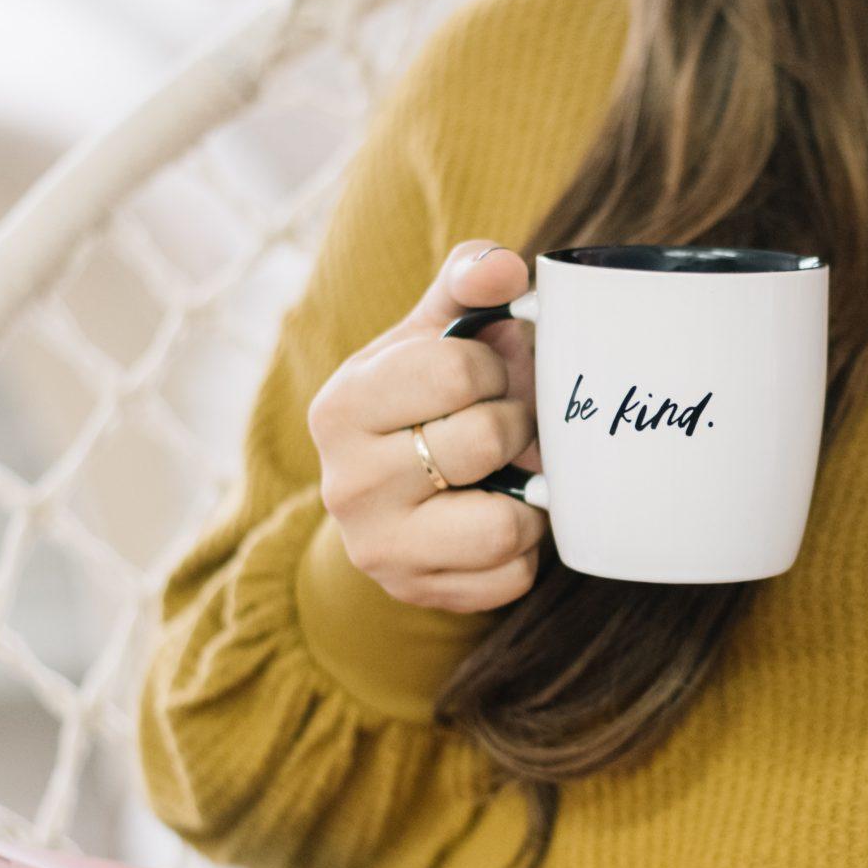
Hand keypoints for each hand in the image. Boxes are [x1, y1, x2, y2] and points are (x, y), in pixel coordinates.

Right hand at [305, 240, 545, 611]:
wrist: (392, 497)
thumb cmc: (425, 398)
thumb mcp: (433, 332)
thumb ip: (469, 282)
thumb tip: (507, 271)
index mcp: (342, 405)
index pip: (457, 371)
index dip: (493, 368)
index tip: (482, 376)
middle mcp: (346, 484)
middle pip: (484, 441)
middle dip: (514, 425)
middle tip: (502, 425)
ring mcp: (380, 550)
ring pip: (503, 524)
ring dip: (526, 492)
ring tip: (506, 473)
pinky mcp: (421, 595)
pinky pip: (514, 575)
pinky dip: (525, 545)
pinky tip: (498, 516)